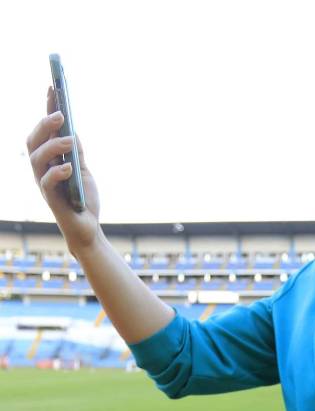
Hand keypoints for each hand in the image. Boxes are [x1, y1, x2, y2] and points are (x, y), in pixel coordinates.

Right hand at [26, 86, 100, 254]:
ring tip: (70, 141)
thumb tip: (72, 129)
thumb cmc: (83, 199)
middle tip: (61, 115)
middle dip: (45, 125)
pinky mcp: (50, 198)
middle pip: (33, 140)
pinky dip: (57, 172)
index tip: (52, 86)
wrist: (87, 228)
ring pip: (36, 158)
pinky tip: (69, 168)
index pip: (45, 129)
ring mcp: (43, 182)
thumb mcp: (83, 169)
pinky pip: (46, 182)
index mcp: (49, 158)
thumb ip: (76, 151)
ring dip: (53, 146)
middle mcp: (41, 168)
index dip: (46, 107)